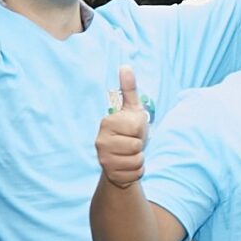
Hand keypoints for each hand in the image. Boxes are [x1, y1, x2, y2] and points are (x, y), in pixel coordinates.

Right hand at [96, 66, 148, 188]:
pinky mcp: (110, 174)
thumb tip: (125, 66)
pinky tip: (128, 166)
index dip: (140, 129)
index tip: (132, 130)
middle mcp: (101, 141)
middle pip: (137, 145)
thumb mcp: (131, 109)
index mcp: (107, 122)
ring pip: (137, 160)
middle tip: (131, 143)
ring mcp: (103, 159)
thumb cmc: (129, 131)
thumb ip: (129, 89)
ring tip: (130, 154)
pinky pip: (135, 173)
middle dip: (139, 146)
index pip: (136, 126)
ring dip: (139, 159)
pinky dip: (136, 171)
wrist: (122, 158)